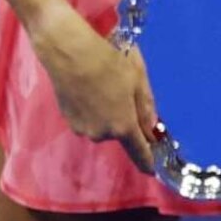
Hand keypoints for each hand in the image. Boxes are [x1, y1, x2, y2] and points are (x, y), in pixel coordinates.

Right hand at [30, 5, 161, 170]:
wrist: (67, 50)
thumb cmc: (108, 61)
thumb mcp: (137, 80)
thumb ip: (146, 108)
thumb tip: (151, 129)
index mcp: (122, 126)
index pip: (139, 152)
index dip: (147, 161)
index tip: (153, 169)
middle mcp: (101, 134)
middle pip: (120, 134)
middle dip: (125, 120)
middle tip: (124, 93)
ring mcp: (82, 128)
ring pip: (103, 126)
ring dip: (108, 114)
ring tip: (103, 87)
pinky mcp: (67, 120)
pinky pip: (88, 120)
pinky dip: (93, 110)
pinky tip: (89, 89)